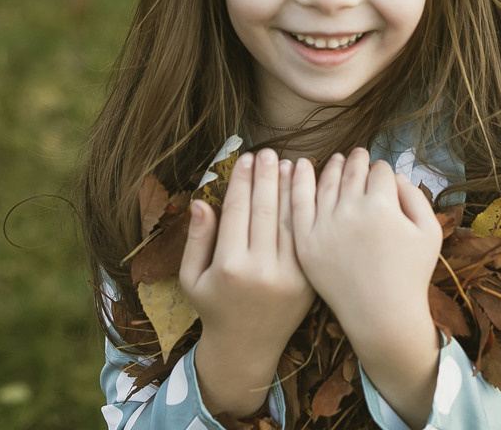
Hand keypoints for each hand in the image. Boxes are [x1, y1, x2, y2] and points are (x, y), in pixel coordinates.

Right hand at [179, 149, 315, 417]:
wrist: (248, 348)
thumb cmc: (214, 308)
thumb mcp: (192, 278)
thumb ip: (196, 239)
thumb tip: (201, 201)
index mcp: (229, 267)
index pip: (237, 211)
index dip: (242, 181)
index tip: (246, 158)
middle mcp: (261, 271)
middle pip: (265, 211)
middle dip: (267, 177)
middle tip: (269, 152)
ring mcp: (289, 277)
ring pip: (290, 221)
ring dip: (292, 189)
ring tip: (290, 163)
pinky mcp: (308, 281)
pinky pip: (306, 238)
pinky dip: (307, 213)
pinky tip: (308, 192)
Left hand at [291, 149, 442, 428]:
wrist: (381, 316)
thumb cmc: (411, 275)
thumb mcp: (430, 233)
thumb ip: (416, 197)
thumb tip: (394, 175)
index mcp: (382, 207)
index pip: (380, 171)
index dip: (382, 169)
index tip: (380, 171)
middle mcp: (351, 211)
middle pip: (352, 171)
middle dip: (357, 160)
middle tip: (358, 154)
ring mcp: (324, 227)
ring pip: (326, 182)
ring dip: (332, 166)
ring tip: (337, 160)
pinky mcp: (306, 242)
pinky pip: (298, 203)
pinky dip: (299, 181)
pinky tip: (301, 167)